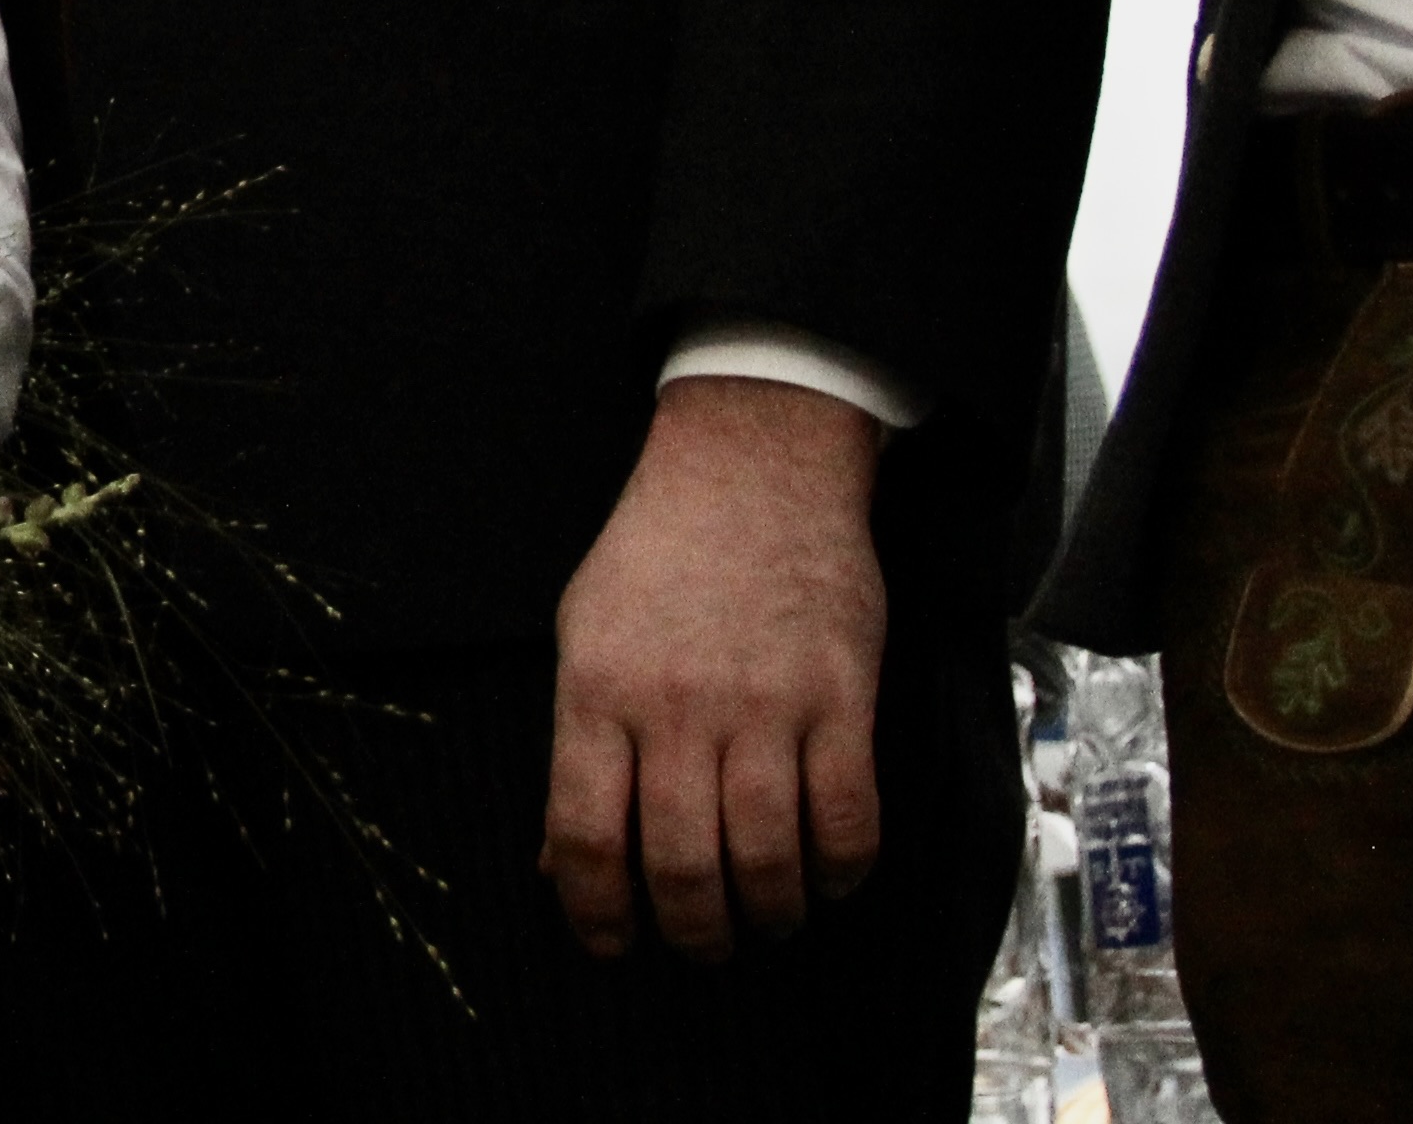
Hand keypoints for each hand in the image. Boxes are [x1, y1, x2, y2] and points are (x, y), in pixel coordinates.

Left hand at [542, 376, 885, 960]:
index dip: (595, 912)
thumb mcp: (584, 632)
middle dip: (690, 931)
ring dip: (767, 914)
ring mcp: (766, 706)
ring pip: (767, 858)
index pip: (584, 835)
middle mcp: (677, 708)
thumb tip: (562, 859)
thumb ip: (577, 744)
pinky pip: (850, 821)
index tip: (610, 943)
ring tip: (763, 921)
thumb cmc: (657, 553)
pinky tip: (825, 880)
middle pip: (681, 864)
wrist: (751, 467)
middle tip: (699, 945)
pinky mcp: (841, 700)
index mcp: (596, 691)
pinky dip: (839, 873)